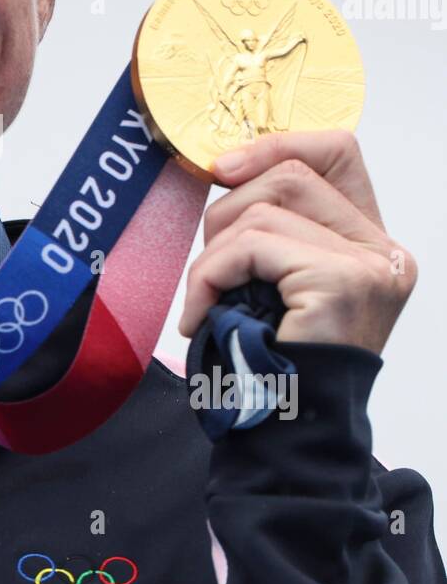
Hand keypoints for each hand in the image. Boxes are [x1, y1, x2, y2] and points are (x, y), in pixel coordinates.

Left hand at [177, 130, 417, 355]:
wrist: (287, 437)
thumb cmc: (272, 364)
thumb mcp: (272, 279)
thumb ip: (271, 225)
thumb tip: (224, 165)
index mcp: (372, 243)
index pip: (336, 151)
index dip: (276, 146)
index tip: (224, 169)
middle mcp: (383, 251)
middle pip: (292, 174)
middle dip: (228, 210)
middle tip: (208, 269)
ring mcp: (370, 265)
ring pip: (265, 207)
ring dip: (213, 253)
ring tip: (206, 301)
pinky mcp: (342, 282)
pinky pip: (251, 244)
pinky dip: (210, 275)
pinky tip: (201, 316)